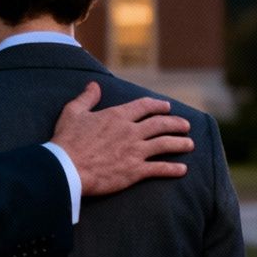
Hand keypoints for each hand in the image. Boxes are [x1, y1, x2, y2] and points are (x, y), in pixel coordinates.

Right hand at [49, 82, 192, 196]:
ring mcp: (135, 151)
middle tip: (185, 126)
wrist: (66, 168)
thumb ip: (86, 98)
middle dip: (176, 124)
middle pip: (160, 124)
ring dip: (180, 144)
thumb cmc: (67, 141)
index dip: (158, 105)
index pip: (144, 106)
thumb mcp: (73, 112)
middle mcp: (131, 131)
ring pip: (165, 144)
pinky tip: (182, 170)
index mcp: (117, 116)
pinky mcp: (135, 171)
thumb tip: (94, 85)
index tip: (167, 107)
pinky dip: (173, 169)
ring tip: (189, 144)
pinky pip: (160, 168)